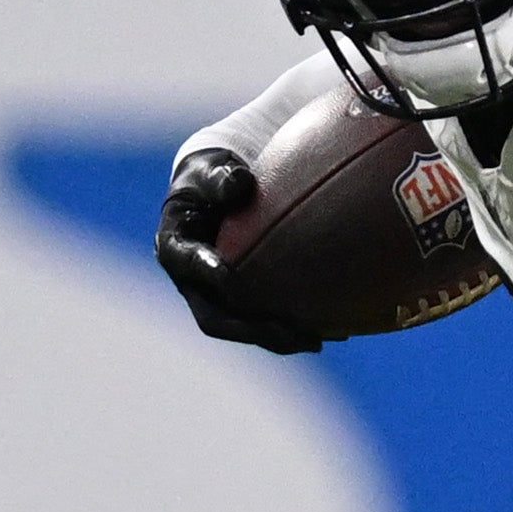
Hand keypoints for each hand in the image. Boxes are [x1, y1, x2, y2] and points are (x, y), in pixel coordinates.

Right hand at [154, 148, 321, 355]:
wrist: (216, 194)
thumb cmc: (211, 177)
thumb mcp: (209, 170)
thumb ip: (219, 177)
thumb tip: (240, 181)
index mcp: (175, 248)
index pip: (185, 264)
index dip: (203, 271)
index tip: (225, 274)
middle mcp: (193, 283)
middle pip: (216, 318)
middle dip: (250, 328)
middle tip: (285, 331)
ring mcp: (217, 299)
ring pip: (244, 328)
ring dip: (278, 338)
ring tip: (316, 341)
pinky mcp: (243, 304)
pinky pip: (267, 321)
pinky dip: (296, 327)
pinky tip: (337, 329)